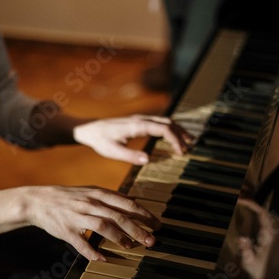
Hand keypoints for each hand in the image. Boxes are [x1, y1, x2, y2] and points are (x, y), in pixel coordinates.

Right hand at [27, 185, 160, 260]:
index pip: (126, 204)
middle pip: (118, 216)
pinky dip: (92, 252)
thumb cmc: (68, 197)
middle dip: (137, 229)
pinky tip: (103, 258)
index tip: (157, 224)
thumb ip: (111, 196)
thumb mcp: (90, 190)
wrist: (38, 201)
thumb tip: (133, 201)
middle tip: (152, 240)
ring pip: (102, 226)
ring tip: (131, 246)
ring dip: (119, 238)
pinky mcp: (66, 231)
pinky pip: (80, 243)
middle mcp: (89, 204)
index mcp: (97, 193)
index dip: (144, 214)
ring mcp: (77, 217)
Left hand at [74, 115, 192, 163]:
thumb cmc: (100, 141)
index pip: (163, 129)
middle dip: (181, 134)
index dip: (175, 140)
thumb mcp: (112, 152)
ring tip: (188, 142)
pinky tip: (173, 137)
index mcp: (137, 126)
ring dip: (178, 130)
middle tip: (189, 148)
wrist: (90, 130)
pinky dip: (170, 128)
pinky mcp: (139, 121)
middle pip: (168, 122)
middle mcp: (141, 119)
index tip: (181, 152)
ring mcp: (141, 119)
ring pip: (165, 120)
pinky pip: (159, 122)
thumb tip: (148, 160)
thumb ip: (130, 156)